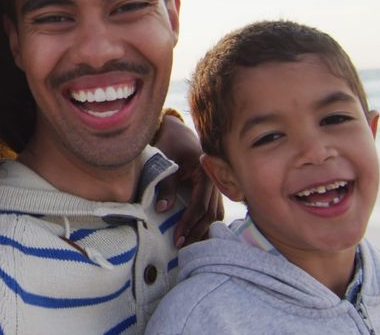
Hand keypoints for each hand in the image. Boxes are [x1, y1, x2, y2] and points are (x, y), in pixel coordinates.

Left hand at [152, 115, 223, 246]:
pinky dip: (208, 224)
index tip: (177, 238)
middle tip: (181, 248)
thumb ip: (166, 184)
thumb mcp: (165, 160)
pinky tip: (199, 236)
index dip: (189, 224)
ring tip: (189, 247)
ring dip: (204, 232)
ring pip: (216, 215)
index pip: (200, 206)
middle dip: (196, 233)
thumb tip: (162, 209)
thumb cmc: (169, 144)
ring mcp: (217, 186)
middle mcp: (216, 181)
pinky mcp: (214, 189)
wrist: (178, 132)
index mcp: (206, 173)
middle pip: (211, 214)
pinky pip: (215, 210)